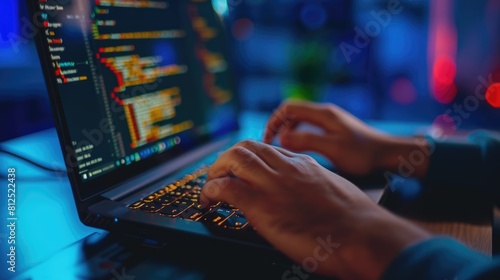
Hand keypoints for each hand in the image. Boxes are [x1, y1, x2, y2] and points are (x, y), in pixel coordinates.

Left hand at [200, 140, 429, 279]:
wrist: (363, 235)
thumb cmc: (357, 221)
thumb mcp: (335, 191)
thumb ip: (313, 187)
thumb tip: (302, 196)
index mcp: (303, 164)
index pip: (266, 150)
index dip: (248, 159)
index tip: (240, 171)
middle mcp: (286, 168)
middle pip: (245, 147)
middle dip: (226, 160)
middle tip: (218, 177)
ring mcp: (273, 184)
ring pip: (232, 159)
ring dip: (214, 172)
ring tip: (209, 189)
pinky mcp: (261, 205)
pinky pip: (226, 188)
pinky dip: (211, 191)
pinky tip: (208, 202)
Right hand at [263, 101, 429, 177]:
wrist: (388, 154)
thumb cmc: (363, 153)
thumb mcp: (332, 149)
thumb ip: (306, 141)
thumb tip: (282, 137)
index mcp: (323, 114)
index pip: (288, 108)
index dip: (273, 121)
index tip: (268, 139)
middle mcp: (325, 113)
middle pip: (292, 112)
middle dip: (278, 125)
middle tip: (271, 144)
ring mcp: (330, 120)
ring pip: (300, 120)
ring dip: (288, 131)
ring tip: (283, 147)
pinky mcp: (335, 129)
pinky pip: (309, 127)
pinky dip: (299, 135)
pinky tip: (300, 149)